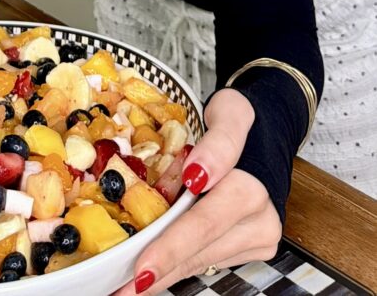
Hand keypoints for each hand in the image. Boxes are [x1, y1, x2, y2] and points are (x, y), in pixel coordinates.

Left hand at [112, 89, 280, 295]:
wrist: (269, 132)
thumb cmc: (241, 120)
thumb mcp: (231, 112)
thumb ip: (220, 141)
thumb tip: (199, 172)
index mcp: (251, 187)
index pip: (204, 222)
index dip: (172, 246)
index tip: (143, 267)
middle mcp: (259, 220)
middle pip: (200, 249)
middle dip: (159, 269)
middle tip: (122, 288)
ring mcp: (257, 237)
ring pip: (202, 261)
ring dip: (165, 274)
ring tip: (126, 288)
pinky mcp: (250, 246)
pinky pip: (207, 258)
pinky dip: (177, 265)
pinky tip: (151, 274)